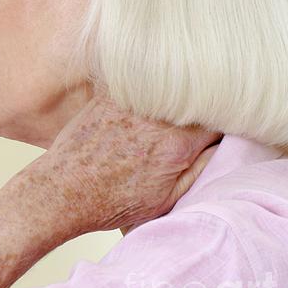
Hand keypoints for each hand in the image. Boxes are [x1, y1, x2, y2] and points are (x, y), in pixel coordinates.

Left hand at [33, 88, 221, 233]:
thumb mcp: (167, 199)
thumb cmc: (111, 202)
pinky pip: (139, 85)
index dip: (225, 127)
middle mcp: (156, 118)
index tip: (217, 135)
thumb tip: (223, 146)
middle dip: (201, 112)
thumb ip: (201, 169)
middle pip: (195, 102)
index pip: (221, 122)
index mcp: (177, 144)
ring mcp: (131, 103)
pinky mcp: (109, 97)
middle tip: (192, 128)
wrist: (63, 191)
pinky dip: (148, 92)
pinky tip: (143, 107)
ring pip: (169, 90)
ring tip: (165, 120)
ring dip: (175, 100)